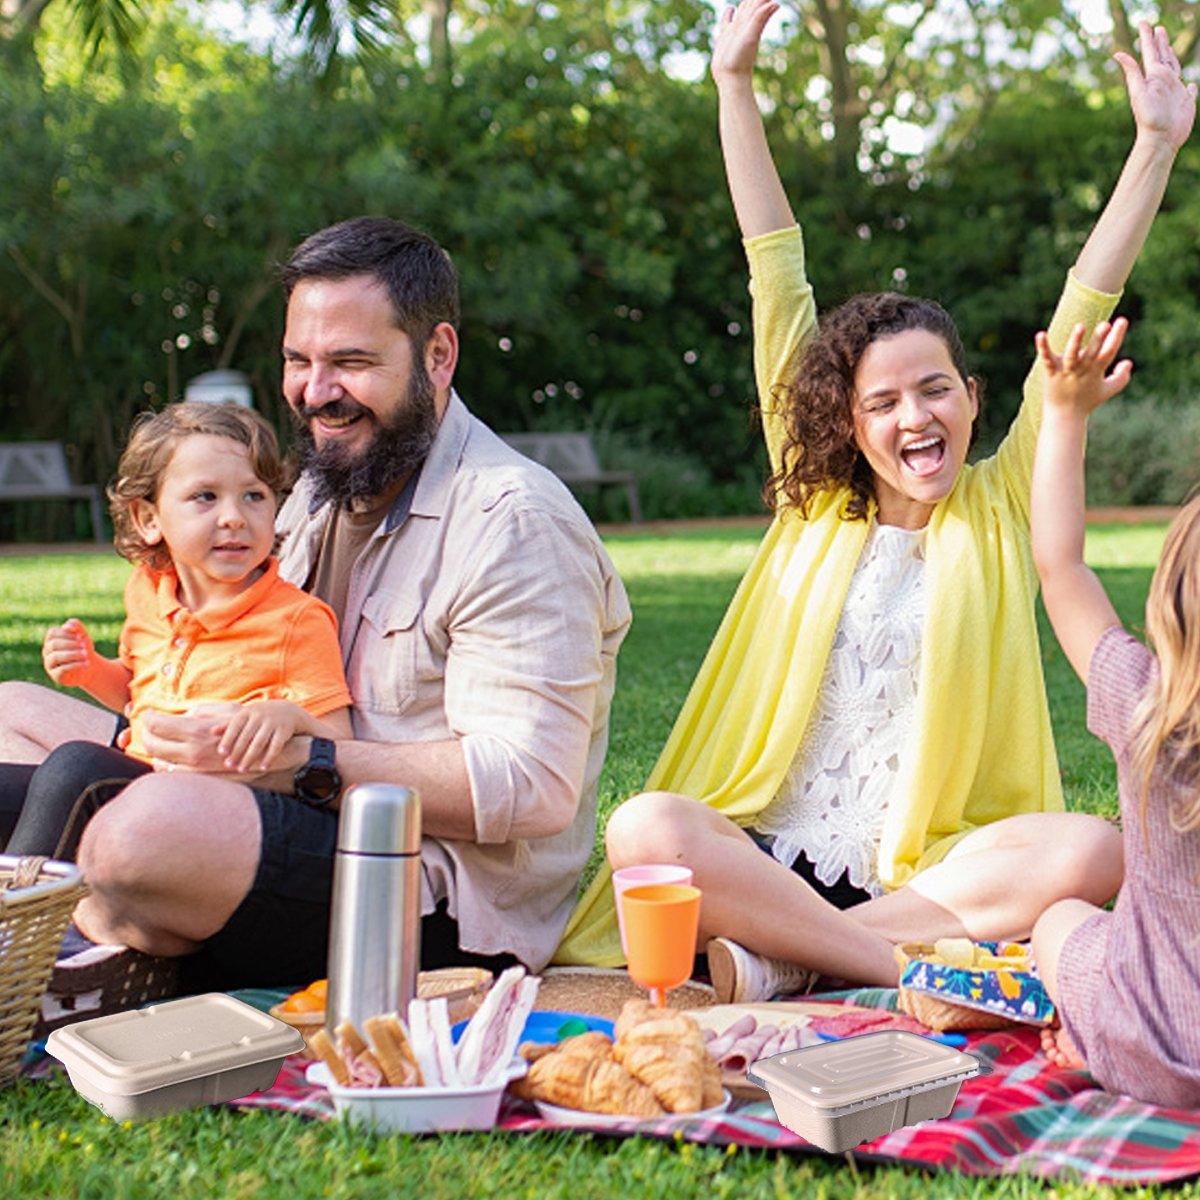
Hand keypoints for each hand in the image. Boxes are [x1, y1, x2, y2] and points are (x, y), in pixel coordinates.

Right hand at [42, 618, 96, 686]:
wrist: (91, 667)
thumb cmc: (84, 649)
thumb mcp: (82, 636)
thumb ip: (76, 626)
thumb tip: (66, 626)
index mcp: (51, 640)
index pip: (52, 633)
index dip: (67, 633)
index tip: (81, 636)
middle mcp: (47, 652)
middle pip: (53, 645)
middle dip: (71, 644)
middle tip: (85, 646)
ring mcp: (49, 664)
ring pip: (55, 657)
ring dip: (73, 654)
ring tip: (86, 655)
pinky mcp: (56, 675)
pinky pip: (61, 669)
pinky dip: (75, 665)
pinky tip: (86, 663)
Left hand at [140, 704, 240, 772]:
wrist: (270, 748)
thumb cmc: (250, 723)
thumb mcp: (227, 710)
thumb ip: (201, 712)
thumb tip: (181, 716)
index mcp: (198, 730)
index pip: (157, 725)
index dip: (147, 719)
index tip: (147, 716)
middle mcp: (195, 751)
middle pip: (153, 746)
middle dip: (145, 737)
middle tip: (145, 731)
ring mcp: (198, 768)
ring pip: (161, 764)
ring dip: (155, 756)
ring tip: (157, 748)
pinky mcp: (201, 779)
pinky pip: (175, 776)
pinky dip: (168, 769)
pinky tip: (171, 763)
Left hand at [216, 700, 304, 773]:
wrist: (288, 711)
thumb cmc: (260, 716)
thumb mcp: (246, 716)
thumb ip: (229, 724)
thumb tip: (211, 732)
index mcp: (248, 712)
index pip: (235, 726)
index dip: (228, 739)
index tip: (221, 753)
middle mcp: (260, 716)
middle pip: (246, 736)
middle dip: (237, 752)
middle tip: (229, 765)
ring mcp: (273, 723)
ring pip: (259, 743)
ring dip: (250, 757)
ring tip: (242, 769)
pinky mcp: (284, 730)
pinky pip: (276, 747)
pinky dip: (269, 758)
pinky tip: (262, 768)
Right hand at [711, 0, 779, 87]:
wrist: (730, 78)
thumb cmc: (740, 59)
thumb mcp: (750, 37)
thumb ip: (759, 19)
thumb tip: (775, 3)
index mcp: (753, 17)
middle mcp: (746, 20)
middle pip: (754, 0)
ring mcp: (736, 28)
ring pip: (743, 7)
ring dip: (747, 0)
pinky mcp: (726, 36)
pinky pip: (728, 19)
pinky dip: (729, 13)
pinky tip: (731, 10)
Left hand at [1035, 318, 1132, 415]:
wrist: (1064, 417)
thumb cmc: (1087, 402)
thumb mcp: (1108, 390)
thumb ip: (1121, 377)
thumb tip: (1128, 362)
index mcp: (1097, 370)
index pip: (1109, 351)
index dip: (1116, 336)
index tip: (1122, 320)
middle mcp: (1082, 369)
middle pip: (1092, 352)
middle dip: (1099, 339)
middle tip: (1105, 324)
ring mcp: (1066, 371)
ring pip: (1071, 355)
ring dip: (1075, 342)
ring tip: (1080, 326)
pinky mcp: (1051, 373)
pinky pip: (1046, 359)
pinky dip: (1043, 348)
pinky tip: (1041, 334)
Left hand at [1115, 22, 1196, 151]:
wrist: (1160, 139)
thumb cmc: (1149, 117)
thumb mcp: (1138, 92)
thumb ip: (1131, 72)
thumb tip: (1116, 53)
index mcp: (1153, 76)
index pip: (1150, 52)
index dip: (1148, 37)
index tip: (1144, 23)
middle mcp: (1163, 81)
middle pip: (1163, 57)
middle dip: (1160, 42)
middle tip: (1157, 29)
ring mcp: (1174, 91)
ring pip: (1175, 68)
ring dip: (1172, 56)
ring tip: (1168, 47)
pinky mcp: (1185, 102)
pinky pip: (1190, 91)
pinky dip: (1191, 86)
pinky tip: (1190, 84)